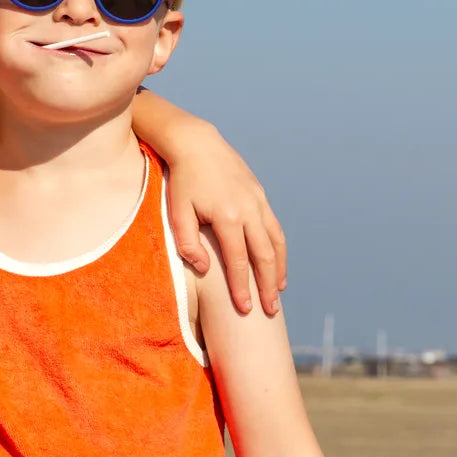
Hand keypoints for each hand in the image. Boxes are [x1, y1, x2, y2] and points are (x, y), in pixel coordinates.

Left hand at [164, 121, 286, 314]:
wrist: (197, 145)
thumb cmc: (182, 181)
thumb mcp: (177, 212)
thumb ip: (188, 244)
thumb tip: (205, 268)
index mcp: (227, 216)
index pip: (238, 261)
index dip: (242, 288)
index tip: (245, 309)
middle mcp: (249, 209)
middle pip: (264, 256)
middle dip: (267, 286)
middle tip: (269, 311)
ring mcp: (258, 201)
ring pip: (276, 242)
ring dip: (279, 269)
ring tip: (278, 292)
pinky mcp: (260, 195)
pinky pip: (275, 228)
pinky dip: (279, 249)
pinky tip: (276, 264)